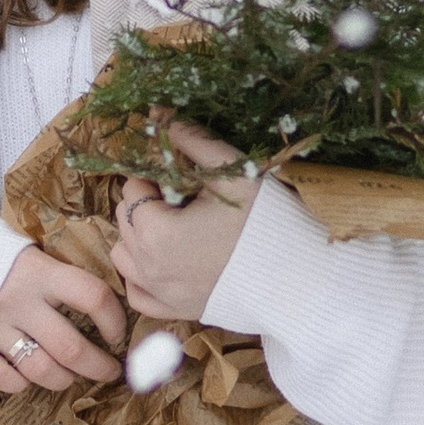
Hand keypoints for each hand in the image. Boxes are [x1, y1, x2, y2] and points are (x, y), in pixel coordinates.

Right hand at [0, 242, 125, 395]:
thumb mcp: (27, 253)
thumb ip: (56, 277)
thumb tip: (100, 304)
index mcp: (40, 271)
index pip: (92, 296)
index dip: (114, 320)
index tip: (118, 334)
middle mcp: (19, 300)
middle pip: (71, 347)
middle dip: (97, 366)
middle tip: (108, 372)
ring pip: (40, 369)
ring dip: (63, 380)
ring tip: (70, 377)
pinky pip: (1, 377)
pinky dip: (18, 384)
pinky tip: (26, 378)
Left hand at [114, 118, 262, 327]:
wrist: (298, 276)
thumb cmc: (265, 221)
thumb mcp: (230, 173)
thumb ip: (190, 140)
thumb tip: (157, 112)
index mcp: (156, 232)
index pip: (132, 190)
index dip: (153, 177)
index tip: (181, 179)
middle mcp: (148, 268)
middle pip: (125, 221)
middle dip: (147, 205)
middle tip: (184, 199)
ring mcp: (160, 295)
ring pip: (125, 256)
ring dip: (140, 238)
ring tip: (176, 228)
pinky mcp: (174, 312)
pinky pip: (137, 293)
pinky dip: (143, 275)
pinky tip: (168, 261)